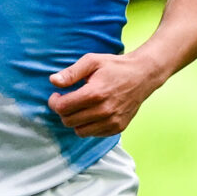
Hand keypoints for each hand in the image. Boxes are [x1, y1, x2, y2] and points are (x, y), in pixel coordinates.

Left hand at [46, 51, 163, 137]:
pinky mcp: (117, 128)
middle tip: (68, 100)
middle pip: (68, 121)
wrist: (143, 75)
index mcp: (95, 93)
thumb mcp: (92, 61)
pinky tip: (92, 113)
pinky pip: (93, 134)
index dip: (54, 102)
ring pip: (79, 131)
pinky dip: (88, 126)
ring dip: (75, 121)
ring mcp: (112, 121)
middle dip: (63, 111)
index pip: (63, 107)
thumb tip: (53, 81)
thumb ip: (71, 72)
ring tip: (80, 107)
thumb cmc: (115, 67)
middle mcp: (104, 111)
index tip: (57, 95)